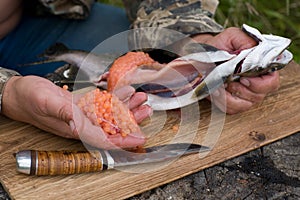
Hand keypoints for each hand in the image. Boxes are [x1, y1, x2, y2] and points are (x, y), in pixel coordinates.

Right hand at [2, 76, 151, 148]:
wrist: (19, 93)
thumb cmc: (29, 98)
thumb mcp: (46, 102)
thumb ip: (63, 113)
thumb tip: (77, 125)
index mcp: (74, 128)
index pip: (104, 139)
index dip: (123, 140)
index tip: (140, 138)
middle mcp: (81, 125)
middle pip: (112, 127)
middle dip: (132, 120)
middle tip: (146, 110)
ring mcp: (82, 116)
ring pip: (110, 116)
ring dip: (127, 108)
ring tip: (140, 98)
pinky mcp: (81, 107)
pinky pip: (102, 105)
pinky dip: (115, 99)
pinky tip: (125, 92)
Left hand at [193, 27, 279, 113]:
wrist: (204, 55)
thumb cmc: (221, 46)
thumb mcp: (232, 37)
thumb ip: (244, 41)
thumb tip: (251, 50)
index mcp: (262, 67)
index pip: (271, 81)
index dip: (260, 83)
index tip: (243, 78)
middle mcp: (257, 83)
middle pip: (258, 96)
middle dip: (240, 90)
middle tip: (227, 81)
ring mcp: (245, 95)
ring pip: (244, 105)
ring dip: (228, 96)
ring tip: (218, 85)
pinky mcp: (232, 103)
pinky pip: (230, 109)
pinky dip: (221, 101)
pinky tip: (215, 91)